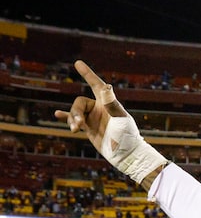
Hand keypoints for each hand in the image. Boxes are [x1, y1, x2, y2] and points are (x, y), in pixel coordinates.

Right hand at [55, 62, 166, 188]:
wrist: (126, 155)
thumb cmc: (127, 136)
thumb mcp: (121, 120)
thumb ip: (112, 104)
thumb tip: (107, 87)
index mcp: (108, 103)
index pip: (96, 85)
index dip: (88, 74)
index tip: (77, 63)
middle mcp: (99, 108)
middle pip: (79, 102)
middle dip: (76, 112)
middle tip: (79, 125)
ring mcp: (93, 118)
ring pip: (75, 112)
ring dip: (72, 119)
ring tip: (74, 129)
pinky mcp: (89, 128)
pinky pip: (74, 120)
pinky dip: (66, 117)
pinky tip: (56, 114)